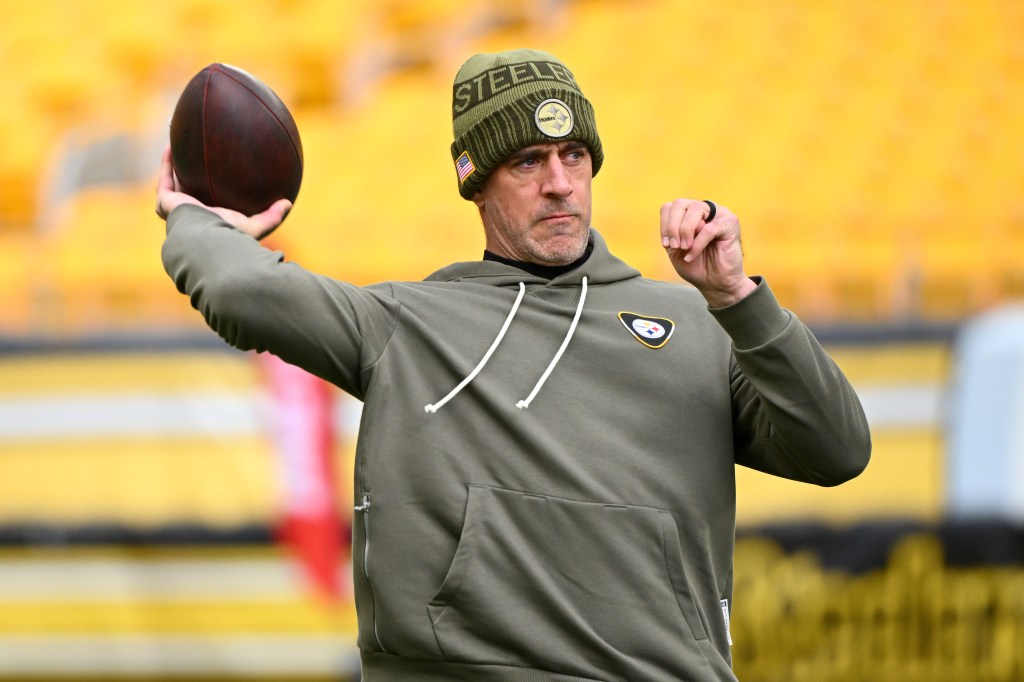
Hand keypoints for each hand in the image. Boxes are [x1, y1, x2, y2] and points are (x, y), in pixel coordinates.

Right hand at [154, 143, 291, 240]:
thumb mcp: (256, 226)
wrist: (207, 239)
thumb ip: (271, 216)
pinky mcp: (166, 202)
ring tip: (179, 145)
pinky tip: (171, 144)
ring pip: (174, 182)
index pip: (211, 202)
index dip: (212, 189)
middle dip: (191, 175)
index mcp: (211, 219)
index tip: (218, 174)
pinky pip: (165, 177)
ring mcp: (177, 208)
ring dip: (175, 164)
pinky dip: (167, 161)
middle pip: (190, 190)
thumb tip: (288, 203)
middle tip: (198, 157)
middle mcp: (192, 213)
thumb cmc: (230, 235)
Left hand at [660, 198, 755, 307]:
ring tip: (685, 248)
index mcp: (690, 213)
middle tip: (675, 247)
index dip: (665, 225)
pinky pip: (708, 228)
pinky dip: (697, 243)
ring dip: (685, 231)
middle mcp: (705, 208)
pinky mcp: (730, 223)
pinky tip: (692, 255)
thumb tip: (676, 222)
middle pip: (680, 203)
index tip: (666, 244)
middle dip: (673, 227)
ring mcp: (719, 213)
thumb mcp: (675, 249)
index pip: (670, 206)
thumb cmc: (696, 265)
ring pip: (695, 209)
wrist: (715, 283)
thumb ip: (671, 232)